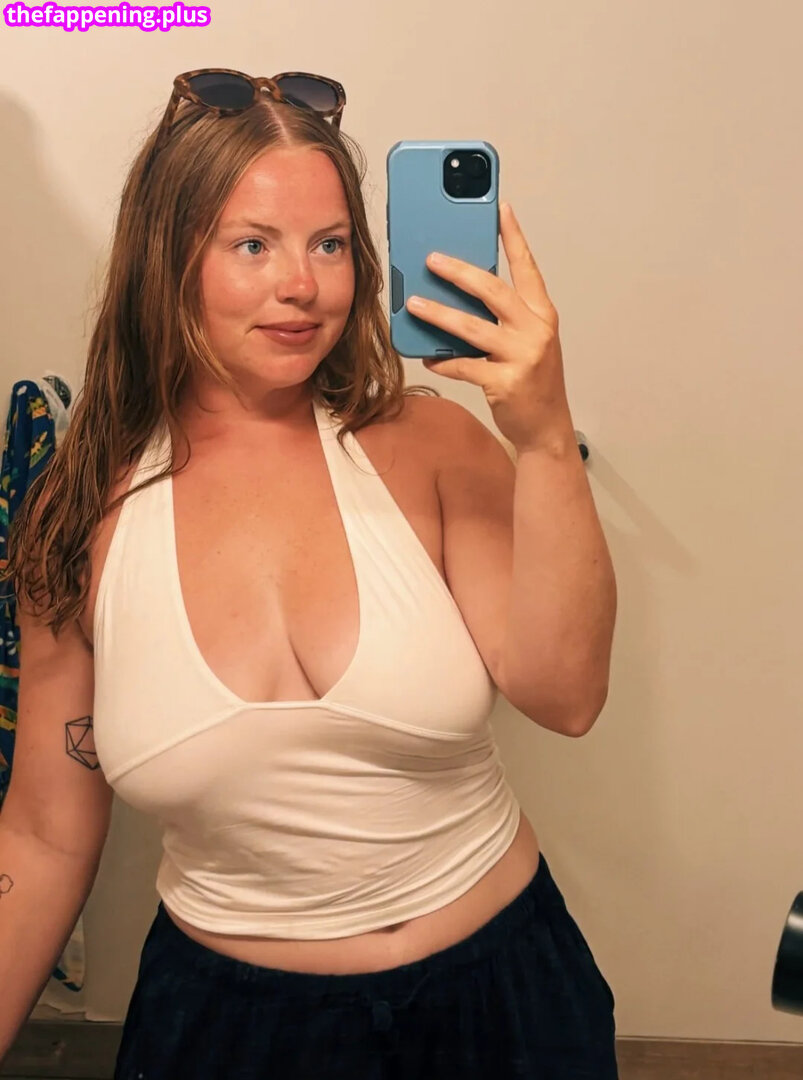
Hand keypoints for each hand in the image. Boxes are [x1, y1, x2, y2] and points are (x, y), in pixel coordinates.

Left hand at [406, 201, 574, 451]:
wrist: (547, 428)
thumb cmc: (533, 381)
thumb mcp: (528, 341)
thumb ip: (505, 317)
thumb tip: (461, 293)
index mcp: (542, 314)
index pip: (527, 267)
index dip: (513, 236)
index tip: (500, 208)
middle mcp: (536, 330)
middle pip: (493, 290)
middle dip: (459, 271)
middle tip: (430, 259)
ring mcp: (523, 356)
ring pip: (471, 327)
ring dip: (438, 314)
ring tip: (413, 304)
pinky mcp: (505, 382)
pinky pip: (464, 366)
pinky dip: (442, 360)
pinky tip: (426, 357)